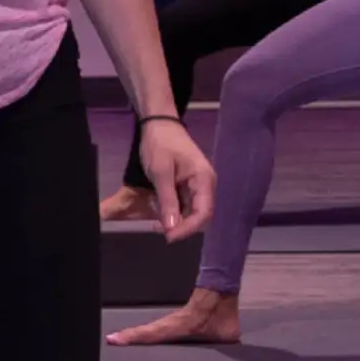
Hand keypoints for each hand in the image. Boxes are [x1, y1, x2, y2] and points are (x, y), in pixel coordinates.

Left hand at [137, 118, 213, 241]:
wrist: (158, 124)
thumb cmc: (160, 144)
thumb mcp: (161, 172)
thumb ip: (167, 200)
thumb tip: (172, 228)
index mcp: (204, 180)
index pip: (204, 213)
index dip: (188, 229)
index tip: (168, 236)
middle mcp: (205, 185)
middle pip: (198, 215)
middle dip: (180, 226)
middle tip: (156, 229)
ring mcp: (197, 186)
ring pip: (190, 212)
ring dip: (174, 220)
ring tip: (154, 221)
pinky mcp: (188, 186)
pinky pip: (183, 205)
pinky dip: (171, 211)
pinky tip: (157, 210)